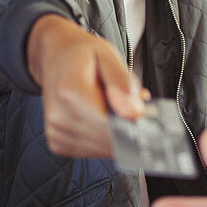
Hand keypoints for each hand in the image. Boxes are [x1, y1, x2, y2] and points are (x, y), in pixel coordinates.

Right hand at [27, 14, 142, 157]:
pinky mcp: (58, 143)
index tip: (150, 115)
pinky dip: (105, 138)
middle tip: (138, 108)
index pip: (110, 126)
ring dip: (117, 134)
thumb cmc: (82, 55)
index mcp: (70, 92)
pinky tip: (104, 118)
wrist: (56, 57)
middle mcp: (58, 117)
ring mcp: (56, 133)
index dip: (135, 125)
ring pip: (103, 149)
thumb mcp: (107, 55)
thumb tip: (135, 113)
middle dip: (129, 129)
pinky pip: (93, 151)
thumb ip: (122, 82)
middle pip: (108, 140)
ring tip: (118, 108)